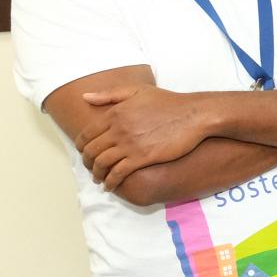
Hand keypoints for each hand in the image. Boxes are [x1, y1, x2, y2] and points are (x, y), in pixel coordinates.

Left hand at [77, 85, 208, 191]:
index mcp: (114, 113)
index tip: (85, 153)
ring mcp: (129, 144)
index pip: (86, 134)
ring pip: (102, 163)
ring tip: (99, 179)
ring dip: (97, 174)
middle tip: (91, 168)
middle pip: (91, 151)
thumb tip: (84, 97)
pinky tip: (111, 185)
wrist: (194, 114)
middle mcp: (118, 130)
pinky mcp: (143, 157)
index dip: (82, 147)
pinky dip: (111, 181)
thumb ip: (110, 94)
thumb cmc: (169, 102)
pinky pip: (118, 173)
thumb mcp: (138, 90)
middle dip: (87, 162)